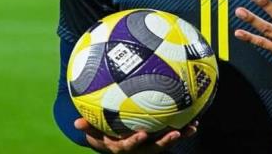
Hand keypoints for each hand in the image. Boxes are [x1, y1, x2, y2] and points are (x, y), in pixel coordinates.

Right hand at [74, 118, 197, 152]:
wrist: (117, 143)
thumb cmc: (104, 134)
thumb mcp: (95, 133)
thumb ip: (88, 128)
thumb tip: (75, 122)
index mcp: (123, 146)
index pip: (128, 146)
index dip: (135, 141)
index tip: (142, 134)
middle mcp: (139, 148)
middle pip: (153, 148)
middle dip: (164, 142)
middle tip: (175, 133)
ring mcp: (150, 145)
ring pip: (165, 143)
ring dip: (179, 136)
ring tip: (191, 128)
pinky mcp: (159, 139)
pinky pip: (172, 135)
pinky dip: (184, 130)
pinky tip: (195, 123)